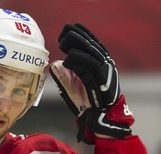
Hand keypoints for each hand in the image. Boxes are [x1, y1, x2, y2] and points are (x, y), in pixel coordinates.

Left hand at [50, 23, 133, 142]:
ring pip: (91, 54)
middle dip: (78, 36)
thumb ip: (67, 76)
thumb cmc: (88, 103)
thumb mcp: (75, 86)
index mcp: (102, 64)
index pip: (93, 44)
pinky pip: (90, 68)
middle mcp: (105, 66)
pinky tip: (67, 59)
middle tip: (65, 30)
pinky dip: (78, 62)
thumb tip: (55, 65)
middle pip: (92, 46)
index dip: (83, 34)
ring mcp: (104, 73)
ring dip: (77, 45)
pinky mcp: (101, 82)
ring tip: (64, 41)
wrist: (100, 118)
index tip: (71, 27)